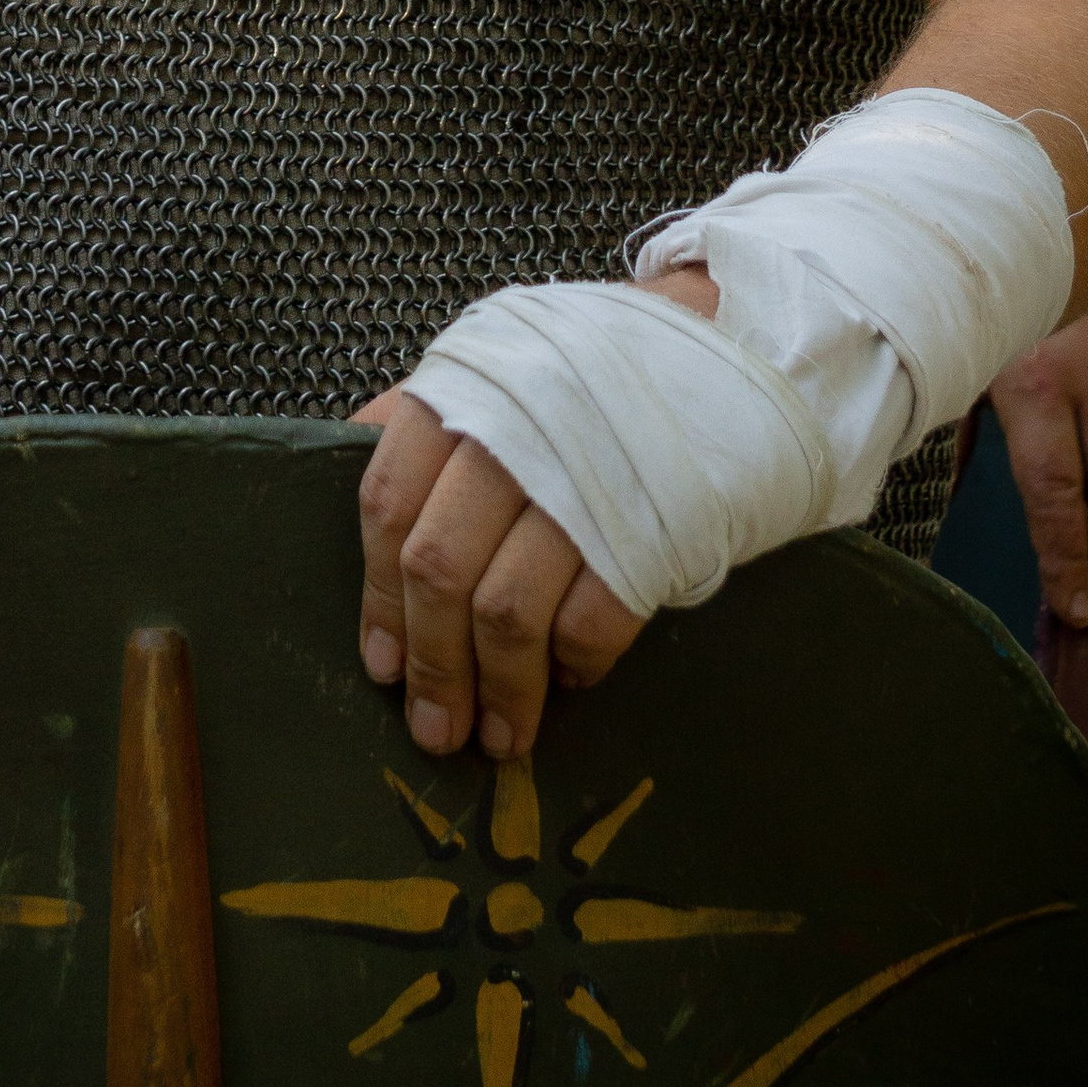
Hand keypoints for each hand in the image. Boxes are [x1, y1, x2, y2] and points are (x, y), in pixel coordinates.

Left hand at [353, 387, 642, 760]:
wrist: (724, 352)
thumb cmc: (601, 369)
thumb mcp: (505, 363)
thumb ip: (432, 414)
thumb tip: (362, 469)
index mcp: (465, 390)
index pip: (389, 505)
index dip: (378, 598)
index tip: (383, 666)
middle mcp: (512, 431)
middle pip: (438, 570)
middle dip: (433, 666)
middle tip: (436, 730)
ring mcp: (583, 480)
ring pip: (506, 610)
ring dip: (501, 690)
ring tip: (503, 735)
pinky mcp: (653, 525)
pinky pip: (590, 620)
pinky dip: (576, 662)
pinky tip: (573, 677)